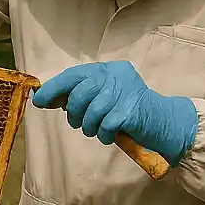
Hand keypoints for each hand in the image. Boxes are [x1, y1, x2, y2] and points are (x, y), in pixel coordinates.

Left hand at [32, 61, 198, 164]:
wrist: (165, 123)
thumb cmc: (130, 112)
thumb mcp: (106, 97)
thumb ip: (82, 94)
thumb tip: (45, 98)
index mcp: (110, 69)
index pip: (75, 74)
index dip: (54, 88)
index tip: (39, 100)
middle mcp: (117, 76)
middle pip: (80, 93)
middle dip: (73, 112)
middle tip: (78, 123)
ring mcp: (125, 93)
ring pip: (90, 112)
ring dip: (89, 127)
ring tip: (97, 130)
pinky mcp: (130, 112)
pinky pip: (104, 127)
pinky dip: (103, 135)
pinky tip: (110, 135)